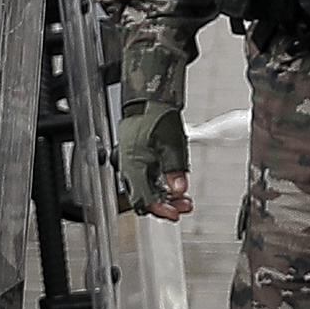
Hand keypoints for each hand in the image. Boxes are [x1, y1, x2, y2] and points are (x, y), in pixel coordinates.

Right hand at [117, 23, 193, 217]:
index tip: (175, 213)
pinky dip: (158, 182)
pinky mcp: (134, 154)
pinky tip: (170, 181)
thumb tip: (179, 189)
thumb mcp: (173, 144)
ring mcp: (129, 161)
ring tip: (181, 194)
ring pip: (143, 188)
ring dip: (162, 194)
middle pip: (142, 197)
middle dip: (164, 205)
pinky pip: (143, 176)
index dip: (161, 210)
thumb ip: (175, 170)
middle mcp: (127, 166)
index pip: (144, 200)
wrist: (147, 95)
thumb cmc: (155, 114)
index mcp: (133, 165)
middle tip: (182, 206)